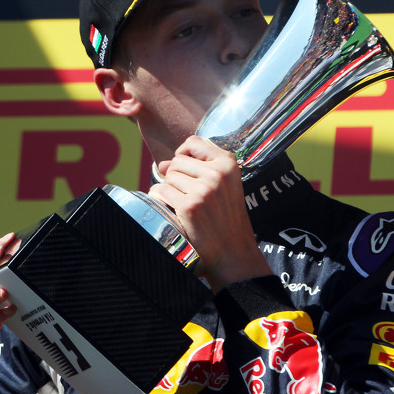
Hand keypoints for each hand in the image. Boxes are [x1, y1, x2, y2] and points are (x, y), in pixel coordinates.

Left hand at [150, 136, 271, 291]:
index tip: (185, 168)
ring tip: (185, 204)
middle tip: (188, 194)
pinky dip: (160, 199)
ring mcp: (203, 190)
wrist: (233, 252)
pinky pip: (160, 191)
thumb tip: (161, 164)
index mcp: (228, 164)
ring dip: (170, 189)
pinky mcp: (189, 206)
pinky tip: (172, 209)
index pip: (194, 142)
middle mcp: (217, 173)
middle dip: (176, 176)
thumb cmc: (226, 218)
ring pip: (168, 176)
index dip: (183, 153)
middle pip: (177, 161)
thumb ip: (197, 169)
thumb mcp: (224, 186)